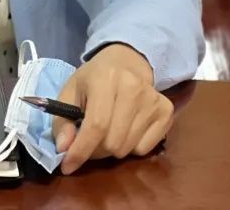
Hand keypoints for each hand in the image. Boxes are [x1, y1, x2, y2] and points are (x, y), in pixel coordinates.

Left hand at [52, 44, 172, 174]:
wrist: (126, 62)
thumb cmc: (94, 79)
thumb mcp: (71, 91)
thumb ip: (62, 119)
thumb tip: (64, 148)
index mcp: (106, 78)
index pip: (96, 125)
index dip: (81, 150)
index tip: (67, 166)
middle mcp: (133, 88)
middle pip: (112, 142)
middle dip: (94, 150)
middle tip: (88, 140)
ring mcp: (153, 100)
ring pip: (127, 149)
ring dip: (111, 149)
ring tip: (106, 132)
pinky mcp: (166, 112)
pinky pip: (144, 149)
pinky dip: (130, 148)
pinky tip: (126, 129)